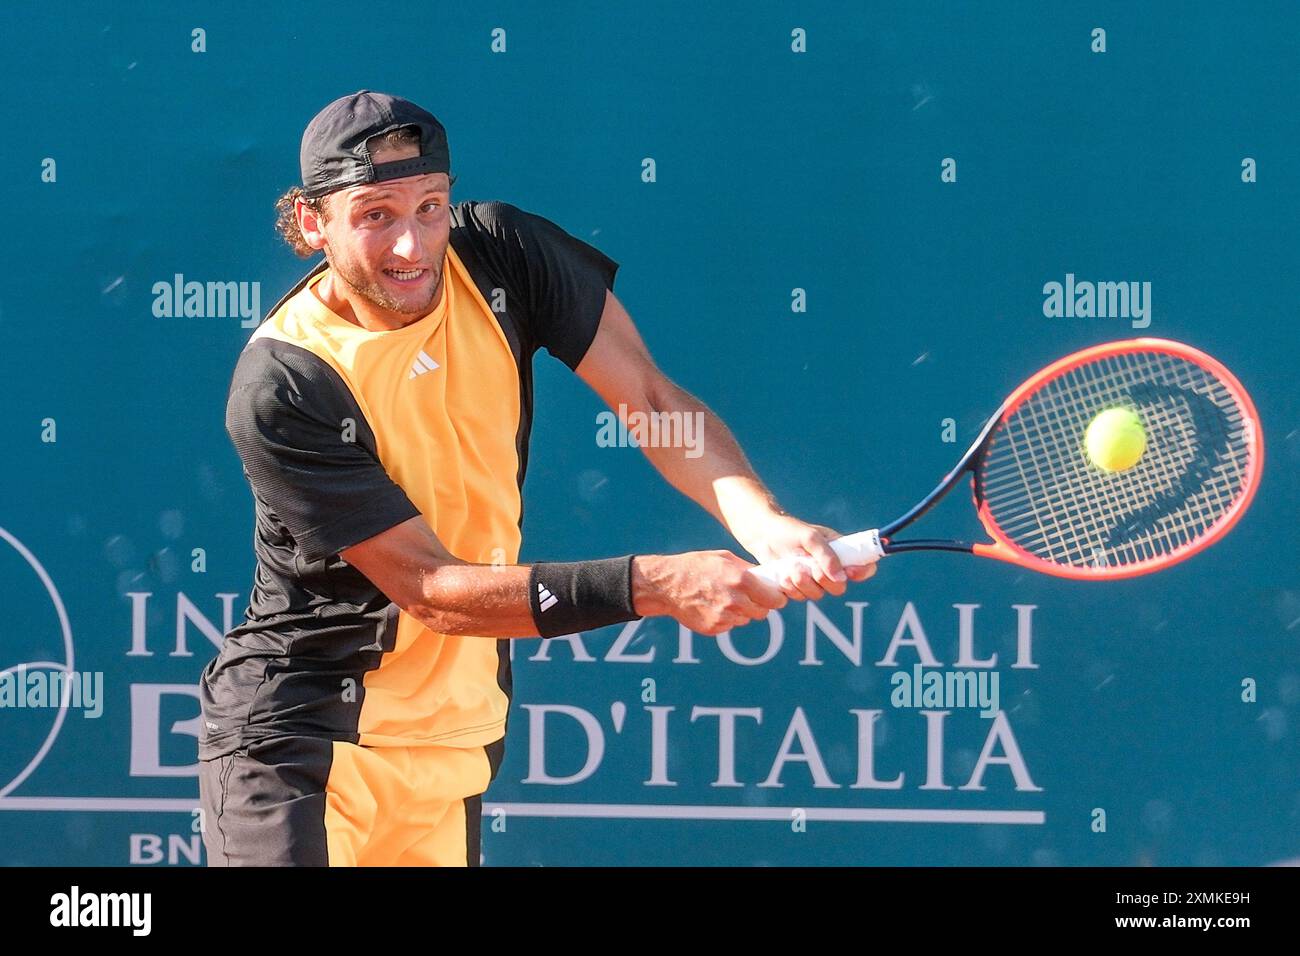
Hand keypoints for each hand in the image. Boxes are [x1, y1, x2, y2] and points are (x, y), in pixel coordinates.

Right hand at [631, 552, 786, 635]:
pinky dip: (726, 618)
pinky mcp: (714, 628)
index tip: (774, 596)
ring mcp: (724, 617)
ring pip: (745, 619)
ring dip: (741, 612)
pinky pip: (729, 625)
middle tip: (749, 597)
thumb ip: (747, 569)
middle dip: (759, 605)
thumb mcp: (724, 558)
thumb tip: (766, 577)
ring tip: (725, 598)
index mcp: (741, 581)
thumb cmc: (696, 566)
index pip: (774, 600)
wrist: (668, 585)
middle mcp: (735, 602)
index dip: (776, 598)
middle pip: (762, 613)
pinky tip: (713, 606)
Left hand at [734, 512, 875, 600]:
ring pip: (817, 595)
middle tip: (810, 568)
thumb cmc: (789, 530)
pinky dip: (790, 588)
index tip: (851, 572)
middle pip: (839, 588)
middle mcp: (829, 568)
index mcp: (839, 552)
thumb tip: (841, 578)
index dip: (862, 572)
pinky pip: (799, 597)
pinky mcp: (796, 587)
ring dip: (803, 583)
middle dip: (823, 580)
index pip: (863, 566)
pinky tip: (782, 575)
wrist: (762, 535)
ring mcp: (812, 580)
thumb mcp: (810, 537)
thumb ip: (827, 556)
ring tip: (790, 567)